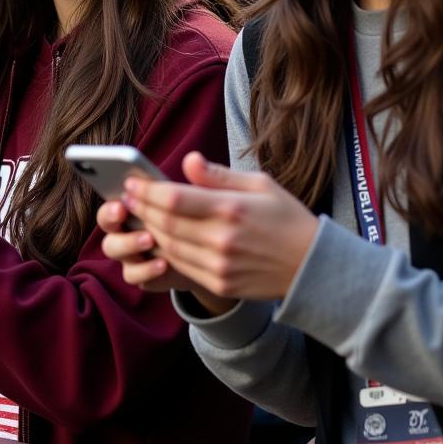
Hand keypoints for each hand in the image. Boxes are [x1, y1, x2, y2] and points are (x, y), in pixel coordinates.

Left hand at [122, 151, 318, 301]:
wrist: (314, 267)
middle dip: (142, 208)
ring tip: (138, 214)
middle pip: (166, 223)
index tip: (132, 181)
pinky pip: (182, 266)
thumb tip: (188, 160)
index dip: (148, 190)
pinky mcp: (221, 283)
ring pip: (170, 246)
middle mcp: (222, 239)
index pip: (175, 198)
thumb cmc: (286, 218)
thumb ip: (219, 175)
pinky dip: (165, 250)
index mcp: (231, 209)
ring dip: (149, 229)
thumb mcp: (260, 185)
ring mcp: (220, 265)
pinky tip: (159, 237)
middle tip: (127, 196)